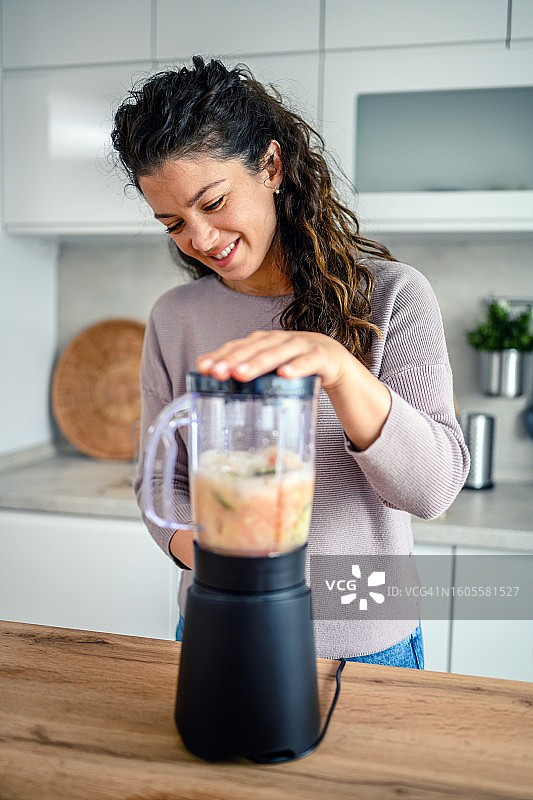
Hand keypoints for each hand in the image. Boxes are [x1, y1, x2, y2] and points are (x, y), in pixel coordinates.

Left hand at [196, 330, 352, 389]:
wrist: (335, 363)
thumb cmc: (295, 365)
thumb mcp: (269, 367)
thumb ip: (242, 366)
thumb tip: (205, 368)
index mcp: (265, 341)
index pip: (239, 345)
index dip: (221, 355)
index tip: (204, 368)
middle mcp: (281, 339)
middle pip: (256, 347)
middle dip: (235, 359)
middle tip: (219, 373)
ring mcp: (302, 346)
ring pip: (279, 352)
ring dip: (259, 362)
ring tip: (242, 374)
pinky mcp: (322, 356)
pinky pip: (309, 361)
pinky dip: (297, 367)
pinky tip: (284, 375)